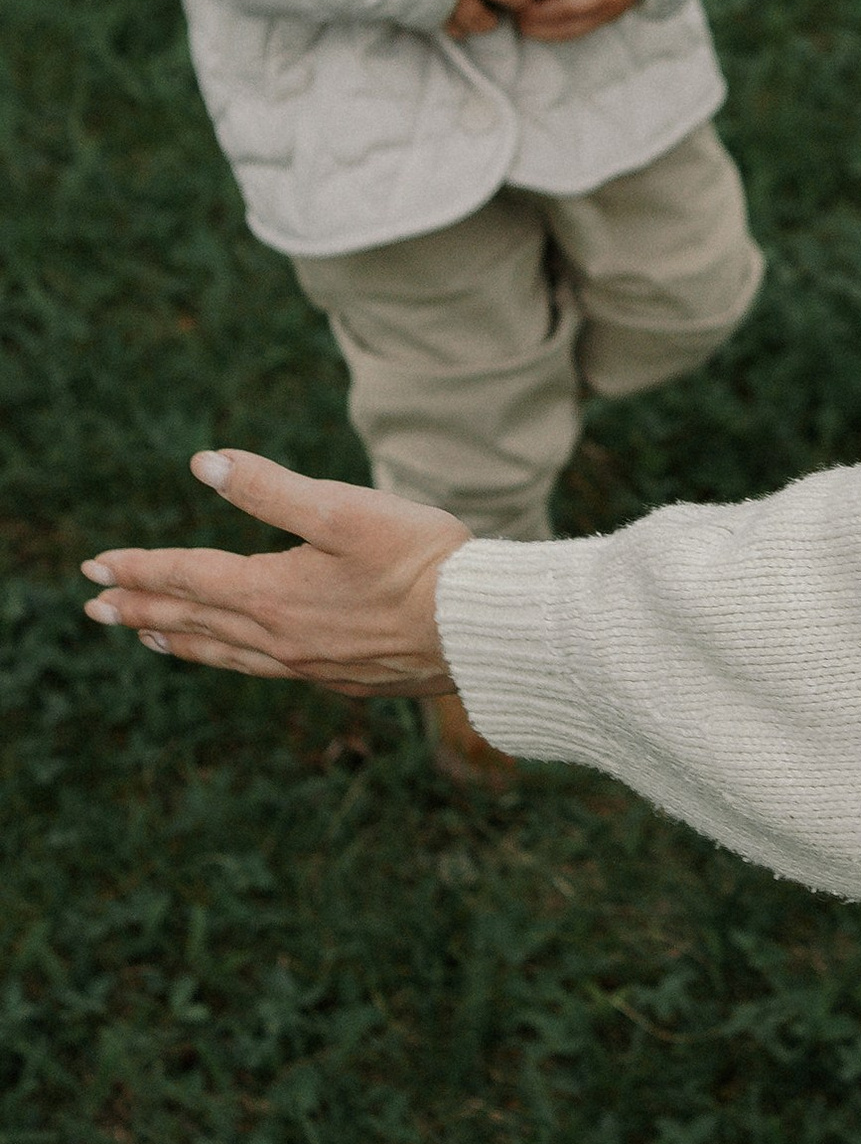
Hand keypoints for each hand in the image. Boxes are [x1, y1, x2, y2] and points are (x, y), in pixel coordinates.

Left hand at [81, 453, 469, 696]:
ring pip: (225, 653)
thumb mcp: (345, 510)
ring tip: (147, 637)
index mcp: (273, 592)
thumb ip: (271, 489)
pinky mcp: (342, 678)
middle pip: (194, 621)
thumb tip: (205, 465)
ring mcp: (310, 664)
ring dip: (179, 641)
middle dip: (140, 608)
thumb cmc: (423, 561)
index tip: (94, 566)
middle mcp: (280, 637)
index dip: (139, 568)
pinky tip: (238, 656)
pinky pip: (264, 671)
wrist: (483, 631)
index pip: (188, 577)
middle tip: (94, 607)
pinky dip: (230, 660)